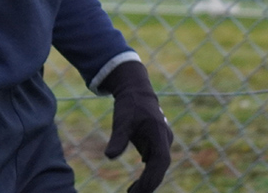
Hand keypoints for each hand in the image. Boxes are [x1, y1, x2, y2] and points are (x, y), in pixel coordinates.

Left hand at [101, 61, 172, 192]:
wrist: (135, 91)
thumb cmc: (129, 105)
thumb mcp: (121, 121)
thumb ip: (118, 139)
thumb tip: (109, 157)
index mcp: (159, 134)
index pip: (160, 162)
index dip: (151, 178)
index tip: (140, 191)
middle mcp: (164, 140)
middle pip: (160, 167)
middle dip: (149, 184)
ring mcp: (162, 143)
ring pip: (158, 167)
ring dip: (148, 181)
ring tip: (132, 192)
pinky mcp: (156, 144)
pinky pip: (154, 163)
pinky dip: (147, 174)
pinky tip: (137, 185)